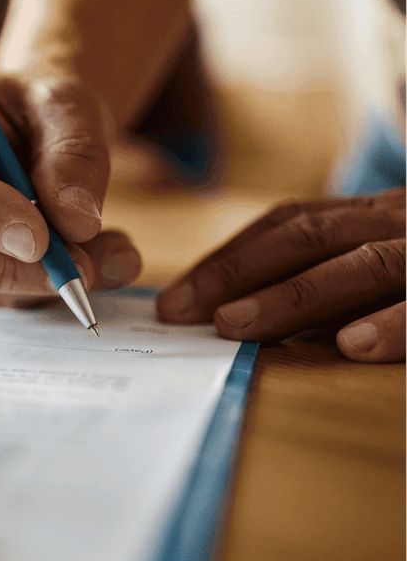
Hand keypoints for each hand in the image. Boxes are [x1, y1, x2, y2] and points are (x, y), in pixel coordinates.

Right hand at [0, 70, 140, 306]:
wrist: (36, 131)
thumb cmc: (42, 109)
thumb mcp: (71, 106)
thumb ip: (77, 155)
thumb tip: (77, 224)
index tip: (38, 238)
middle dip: (8, 265)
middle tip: (79, 270)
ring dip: (31, 283)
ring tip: (99, 262)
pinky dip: (35, 290)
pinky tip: (82, 266)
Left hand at [157, 188, 405, 361]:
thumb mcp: (371, 260)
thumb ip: (318, 284)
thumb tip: (233, 319)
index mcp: (364, 215)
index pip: (285, 227)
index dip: (226, 260)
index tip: (175, 300)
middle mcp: (392, 222)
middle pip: (307, 239)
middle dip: (237, 273)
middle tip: (184, 312)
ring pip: (361, 266)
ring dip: (293, 296)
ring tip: (235, 325)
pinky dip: (392, 324)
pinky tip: (352, 345)